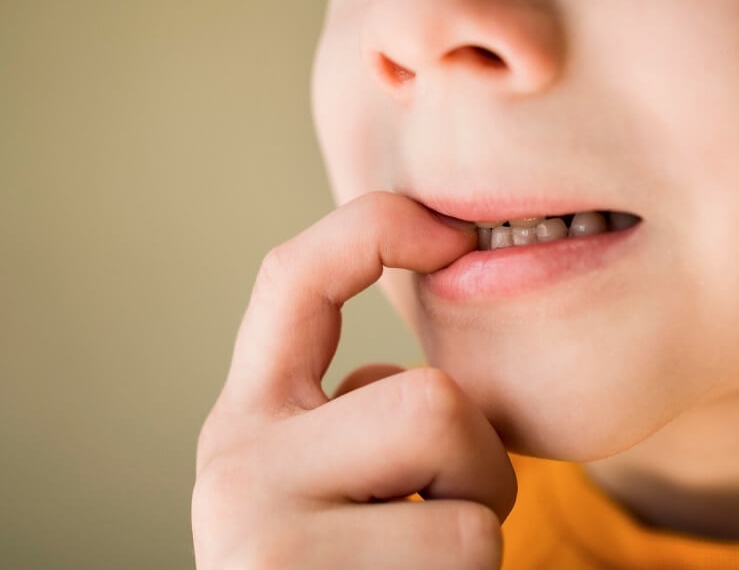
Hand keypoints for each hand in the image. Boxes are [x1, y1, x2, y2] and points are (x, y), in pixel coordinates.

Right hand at [192, 191, 517, 568]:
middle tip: (443, 514)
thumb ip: (358, 410)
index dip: (375, 229)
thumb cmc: (346, 569)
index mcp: (249, 419)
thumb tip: (418, 342)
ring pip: (461, 481)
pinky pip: (464, 550)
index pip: (295, 277)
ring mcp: (266, 540)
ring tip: (419, 567)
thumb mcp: (333, 478)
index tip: (451, 232)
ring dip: (476, 527)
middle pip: (428, 398)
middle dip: (477, 460)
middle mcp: (235, 466)